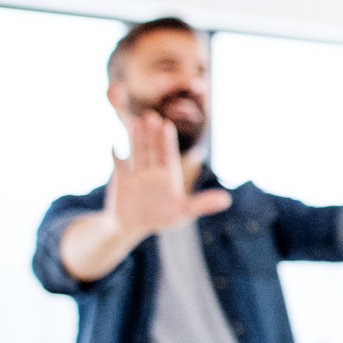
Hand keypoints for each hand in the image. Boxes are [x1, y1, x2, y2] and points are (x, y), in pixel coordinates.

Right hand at [108, 110, 230, 237]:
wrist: (133, 226)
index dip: (167, 141)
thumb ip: (203, 204)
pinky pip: (119, 165)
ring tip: (135, 122)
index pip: (168, 154)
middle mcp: (153, 170)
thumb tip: (228, 200)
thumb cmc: (162, 218)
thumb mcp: (183, 213)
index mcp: (168, 175)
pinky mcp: (121, 179)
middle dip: (152, 133)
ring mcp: (136, 172)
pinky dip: (116, 156)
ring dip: (135, 138)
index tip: (167, 125)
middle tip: (151, 115)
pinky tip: (114, 145)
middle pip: (152, 149)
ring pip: (137, 152)